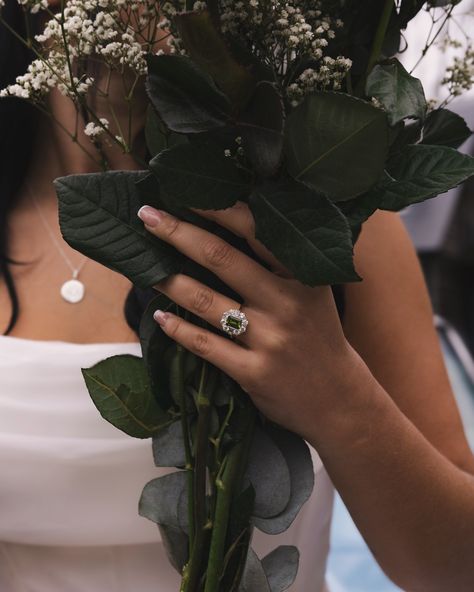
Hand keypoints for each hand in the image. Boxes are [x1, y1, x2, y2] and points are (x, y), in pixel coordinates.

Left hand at [137, 202, 360, 439]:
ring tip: (146, 268)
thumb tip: (234, 225)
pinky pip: (205, 345)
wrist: (339, 397)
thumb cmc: (319, 336)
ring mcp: (269, 339)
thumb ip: (282, 263)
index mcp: (303, 275)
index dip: (217, 208)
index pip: (256, 230)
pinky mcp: (254, 372)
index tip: (185, 193)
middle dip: (179, 233)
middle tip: (148, 215)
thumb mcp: (313, 292)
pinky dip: (178, 330)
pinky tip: (161, 317)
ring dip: (169, 281)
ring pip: (206, 302)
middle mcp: (286, 302)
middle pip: (221, 258)